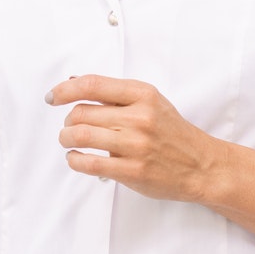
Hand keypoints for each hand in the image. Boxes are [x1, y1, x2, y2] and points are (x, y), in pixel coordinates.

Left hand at [47, 75, 254, 241]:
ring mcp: (136, 145)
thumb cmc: (171, 132)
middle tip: (69, 126)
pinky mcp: (133, 171)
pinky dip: (74, 159)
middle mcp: (139, 117)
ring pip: (80, 135)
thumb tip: (73, 82)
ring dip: (65, 138)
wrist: (202, 166)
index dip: (65, 90)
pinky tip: (75, 158)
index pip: (92, 85)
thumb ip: (115, 94)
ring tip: (68, 140)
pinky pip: (89, 163)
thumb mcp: (150, 102)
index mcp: (142, 94)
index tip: (52, 97)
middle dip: (67, 120)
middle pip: (81, 112)